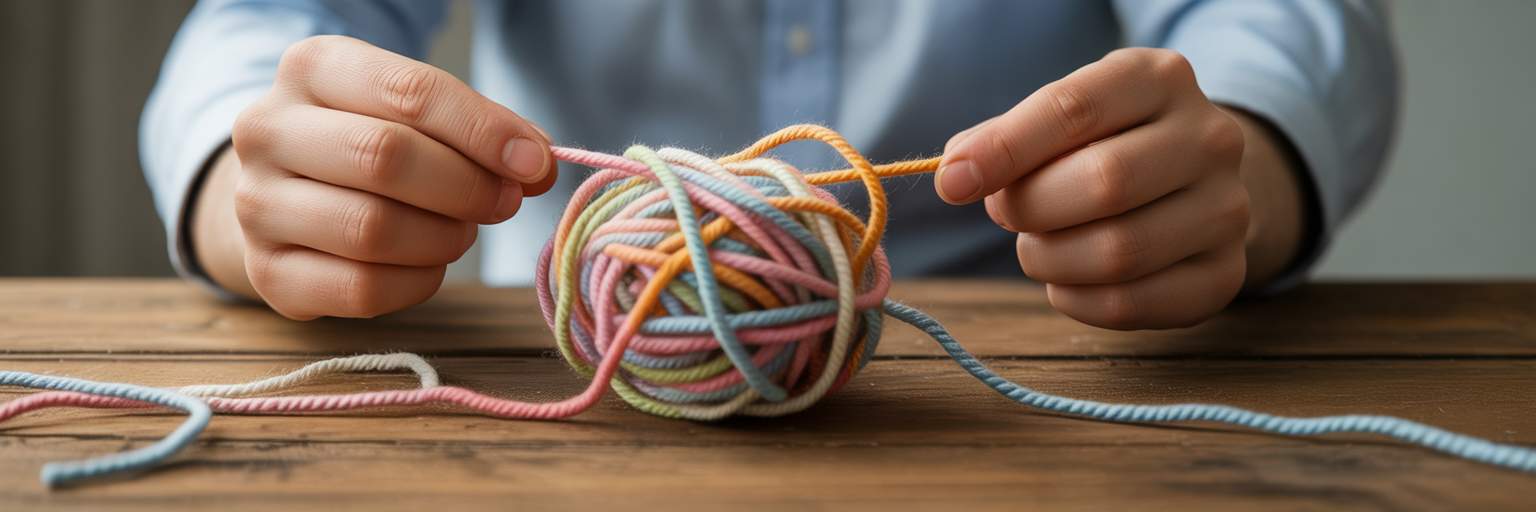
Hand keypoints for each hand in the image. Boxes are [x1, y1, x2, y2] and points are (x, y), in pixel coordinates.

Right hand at [195, 35, 556, 319]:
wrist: (285, 187)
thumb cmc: (367, 139)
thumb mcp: (417, 112)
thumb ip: (481, 130)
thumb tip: (537, 165)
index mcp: (312, 68)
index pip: (409, 92)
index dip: (483, 131)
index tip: (533, 161)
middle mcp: (268, 129)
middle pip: (385, 157)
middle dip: (466, 186)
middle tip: (505, 201)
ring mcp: (256, 204)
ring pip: (371, 229)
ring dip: (444, 236)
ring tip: (462, 229)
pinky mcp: (266, 272)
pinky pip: (361, 288)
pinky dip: (417, 281)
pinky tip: (430, 264)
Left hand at [936, 48, 1265, 329]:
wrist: (1191, 183)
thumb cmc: (1105, 145)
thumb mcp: (1060, 120)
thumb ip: (1003, 140)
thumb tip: (955, 174)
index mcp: (1159, 78)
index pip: (1074, 110)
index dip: (1004, 150)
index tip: (953, 183)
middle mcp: (1209, 137)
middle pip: (1104, 183)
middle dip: (1031, 209)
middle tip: (1006, 214)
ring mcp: (1228, 208)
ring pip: (1118, 251)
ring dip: (1049, 260)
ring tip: (1038, 247)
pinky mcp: (1224, 274)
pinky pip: (1131, 304)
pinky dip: (1076, 301)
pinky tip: (1065, 282)